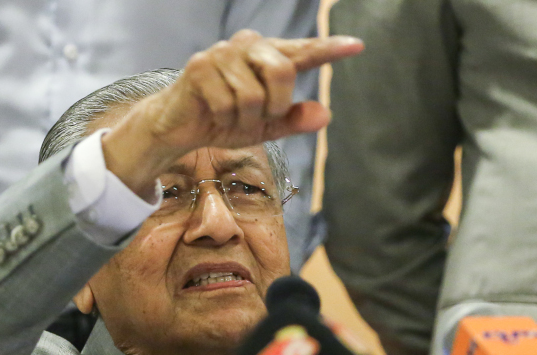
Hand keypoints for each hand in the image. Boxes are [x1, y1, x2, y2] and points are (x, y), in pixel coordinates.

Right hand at [103, 30, 363, 196]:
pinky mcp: (199, 68)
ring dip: (245, 119)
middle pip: (282, 71)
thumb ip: (294, 120)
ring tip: (231, 118)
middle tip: (261, 119)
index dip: (329, 49)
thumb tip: (326, 114)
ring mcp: (221, 53)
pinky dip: (224, 120)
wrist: (179, 128)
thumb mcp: (265, 127)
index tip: (357, 46)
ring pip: (254, 95)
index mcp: (266, 55)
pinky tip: (212, 116)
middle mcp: (247, 45)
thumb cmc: (224, 120)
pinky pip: (227, 103)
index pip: (302, 51)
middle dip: (276, 106)